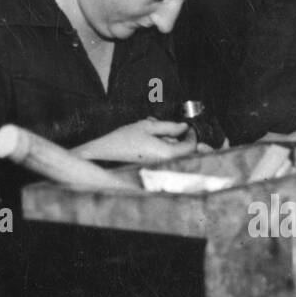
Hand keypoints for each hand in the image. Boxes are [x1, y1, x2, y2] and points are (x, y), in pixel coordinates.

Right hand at [74, 118, 200, 163]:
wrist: (104, 155)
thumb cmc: (123, 141)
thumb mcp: (147, 126)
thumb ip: (169, 126)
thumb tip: (183, 127)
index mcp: (167, 154)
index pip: (190, 147)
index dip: (192, 135)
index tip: (187, 127)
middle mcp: (165, 165)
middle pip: (183, 152)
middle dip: (179, 138)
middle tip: (171, 127)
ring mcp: (159, 169)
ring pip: (172, 154)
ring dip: (168, 142)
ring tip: (154, 130)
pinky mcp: (152, 170)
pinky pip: (163, 159)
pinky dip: (160, 148)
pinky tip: (148, 139)